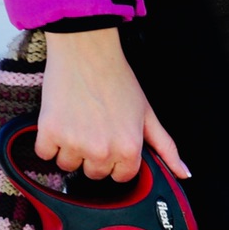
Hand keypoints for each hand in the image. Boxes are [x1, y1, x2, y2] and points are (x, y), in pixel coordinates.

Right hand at [38, 29, 190, 181]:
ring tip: (76, 123)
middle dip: (93, 156)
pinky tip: (59, 122)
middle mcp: (102, 151)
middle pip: (93, 174)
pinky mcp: (49, 132)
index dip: (116, 161)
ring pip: (68, 165)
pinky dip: (48, 142)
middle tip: (93, 128)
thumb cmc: (119, 81)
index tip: (111, 143)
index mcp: (128, 149)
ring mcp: (74, 143)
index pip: (121, 177)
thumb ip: (166, 148)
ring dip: (70, 150)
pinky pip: (44, 154)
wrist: (87, 52)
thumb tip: (184, 174)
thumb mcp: (148, 115)